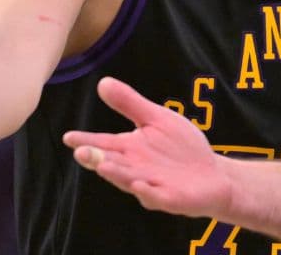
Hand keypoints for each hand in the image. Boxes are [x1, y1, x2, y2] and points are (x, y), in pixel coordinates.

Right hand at [63, 77, 232, 217]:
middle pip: (111, 163)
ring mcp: (152, 185)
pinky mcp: (171, 198)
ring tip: (102, 165)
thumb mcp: (157, 119)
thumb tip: (102, 82)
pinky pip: (157, 197)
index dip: (85, 141)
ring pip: (130, 181)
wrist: (212, 174)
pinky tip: (140, 185)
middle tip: (80, 152)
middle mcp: (135, 169)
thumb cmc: (180, 148)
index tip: (68, 137)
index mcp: (129, 149)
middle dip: (96, 159)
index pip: (103, 144)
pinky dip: (148, 192)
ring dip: (116, 175)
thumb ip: (130, 104)